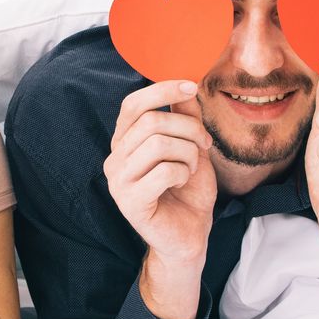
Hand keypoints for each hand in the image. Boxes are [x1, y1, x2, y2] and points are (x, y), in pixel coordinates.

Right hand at [103, 81, 215, 266]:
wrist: (190, 234)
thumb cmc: (188, 191)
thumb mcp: (190, 146)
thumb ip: (184, 117)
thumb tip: (186, 84)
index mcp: (124, 141)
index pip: (133, 104)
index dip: (161, 90)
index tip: (191, 86)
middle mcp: (115, 158)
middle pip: (151, 122)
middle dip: (188, 128)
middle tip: (204, 144)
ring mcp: (118, 181)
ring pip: (158, 144)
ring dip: (188, 153)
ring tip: (191, 168)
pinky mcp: (130, 202)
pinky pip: (163, 171)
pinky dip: (183, 173)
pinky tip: (182, 183)